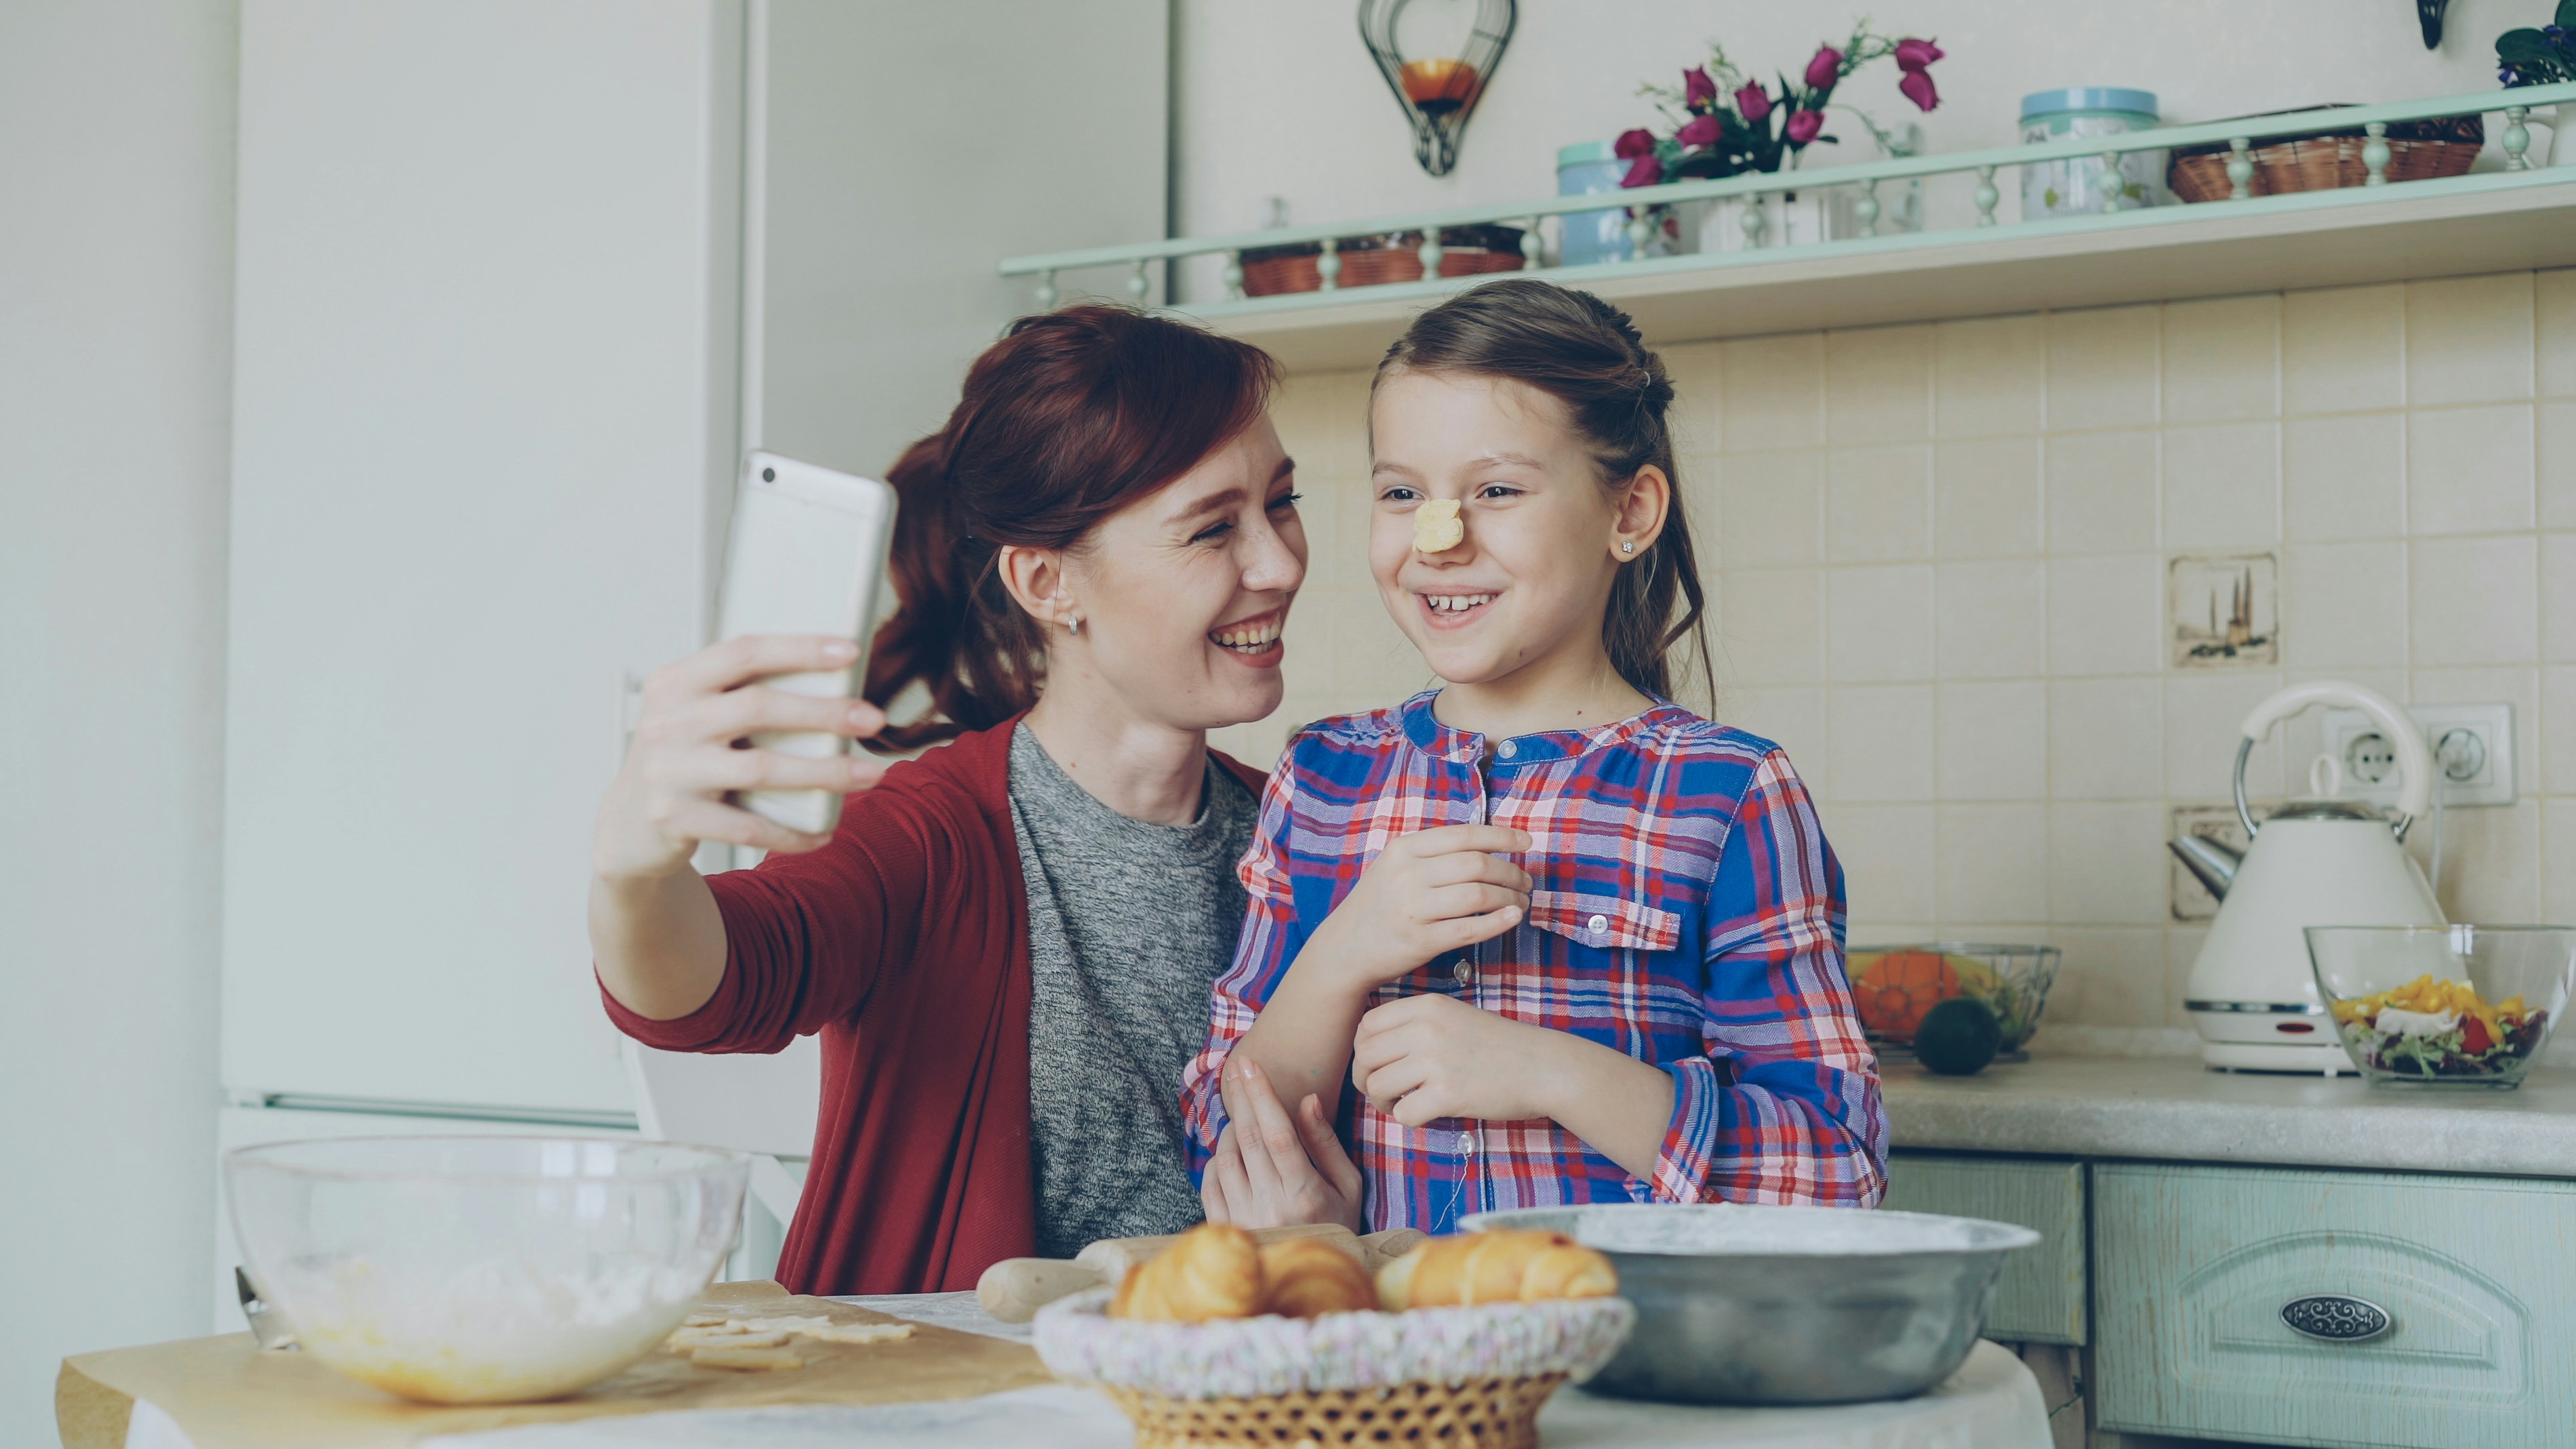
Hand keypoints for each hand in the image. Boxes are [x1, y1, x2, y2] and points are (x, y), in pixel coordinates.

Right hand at [592, 635, 888, 879]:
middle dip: (825, 712)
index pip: (743, 652)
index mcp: (675, 683)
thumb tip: (835, 686)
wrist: (626, 826)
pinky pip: (748, 826)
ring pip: (761, 768)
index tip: (852, 652)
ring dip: (825, 773)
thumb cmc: (681, 760)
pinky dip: (792, 832)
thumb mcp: (694, 715)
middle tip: (874, 719)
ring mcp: (668, 772)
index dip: (800, 649)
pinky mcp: (675, 819)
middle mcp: (667, 722)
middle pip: (759, 707)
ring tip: (870, 774)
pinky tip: (824, 832)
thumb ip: (740, 696)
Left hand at [1202, 1058, 1364, 1232]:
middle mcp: (1271, 1207)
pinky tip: (1231, 1154)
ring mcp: (1244, 1220)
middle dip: (1243, 1098)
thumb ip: (1325, 1143)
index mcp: (1306, 1195)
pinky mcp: (1225, 1230)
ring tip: (1243, 1120)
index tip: (1251, 1065)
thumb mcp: (1348, 1185)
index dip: (1263, 1096)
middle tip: (1238, 1069)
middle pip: (1249, 1139)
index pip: (1278, 1135)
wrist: (1313, 1280)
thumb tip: (1308, 1100)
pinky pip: (1210, 1183)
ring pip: (1226, 1158)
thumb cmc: (1337, 1224)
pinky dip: (1217, 1161)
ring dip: (1231, 1130)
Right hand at [1304, 825, 1532, 991]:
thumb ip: (1434, 853)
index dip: (1502, 836)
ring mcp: (1412, 908)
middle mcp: (1407, 875)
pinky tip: (1514, 917)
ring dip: (1510, 897)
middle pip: (1477, 865)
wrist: (1344, 949)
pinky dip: (1499, 922)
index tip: (1527, 841)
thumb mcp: (1395, 866)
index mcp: (1403, 849)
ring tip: (1521, 901)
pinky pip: (1471, 929)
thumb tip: (1489, 844)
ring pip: (1479, 896)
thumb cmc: (1379, 905)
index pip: (1464, 835)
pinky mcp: (1420, 941)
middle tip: (1526, 881)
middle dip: (1511, 871)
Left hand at [1350, 995, 1566, 1127]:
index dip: (1362, 1049)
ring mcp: (1436, 1061)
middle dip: (1366, 1079)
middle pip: (1365, 1057)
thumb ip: (1415, 1024)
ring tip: (1402, 1104)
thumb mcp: (1455, 1016)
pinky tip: (1424, 1114)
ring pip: (1377, 1086)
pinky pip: (1403, 1113)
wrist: (1544, 1067)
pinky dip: (1407, 1119)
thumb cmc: (1499, 1046)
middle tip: (1384, 1091)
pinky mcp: (1448, 1094)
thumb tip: (1370, 1045)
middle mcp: (1427, 1029)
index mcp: (1427, 1005)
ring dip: (1383, 1102)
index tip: (1376, 1064)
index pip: (1367, 1025)